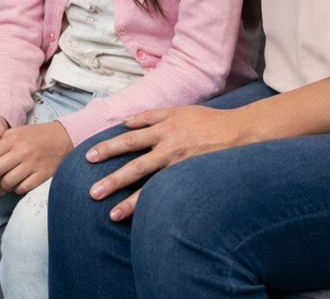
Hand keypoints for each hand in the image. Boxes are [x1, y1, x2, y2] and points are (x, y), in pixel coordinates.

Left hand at [0, 118, 74, 195]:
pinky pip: (22, 188)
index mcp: (13, 139)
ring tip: (6, 179)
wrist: (62, 138)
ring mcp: (32, 164)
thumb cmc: (34, 136)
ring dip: (4, 184)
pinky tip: (19, 181)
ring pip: (7, 182)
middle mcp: (22, 151)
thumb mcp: (15, 132)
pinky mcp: (42, 175)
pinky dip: (18, 188)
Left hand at [84, 104, 246, 219]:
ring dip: (131, 202)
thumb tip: (125, 121)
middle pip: (135, 165)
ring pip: (152, 186)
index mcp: (164, 129)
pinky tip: (143, 219)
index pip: (130, 139)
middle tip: (93, 192)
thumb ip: (150, 115)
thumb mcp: (178, 110)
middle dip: (113, 179)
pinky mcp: (192, 179)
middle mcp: (170, 148)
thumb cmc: (207, 121)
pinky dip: (155, 206)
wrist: (240, 131)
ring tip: (112, 214)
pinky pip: (169, 194)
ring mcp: (181, 166)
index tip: (89, 157)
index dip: (108, 147)